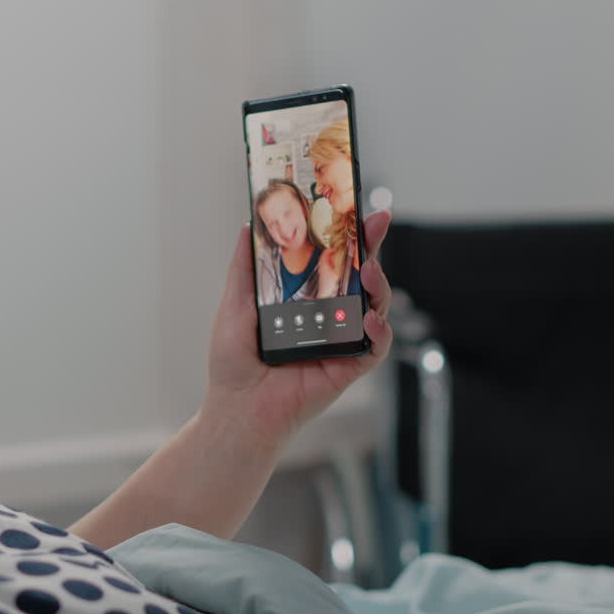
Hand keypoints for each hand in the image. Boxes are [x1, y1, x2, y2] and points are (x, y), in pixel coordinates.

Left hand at [204, 210, 392, 443]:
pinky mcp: (349, 367)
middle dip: (373, 247)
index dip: (350, 235)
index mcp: (305, 298)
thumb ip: (245, 267)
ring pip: (375, 306)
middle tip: (377, 222)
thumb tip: (247, 225)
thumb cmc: (234, 360)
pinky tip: (368, 319)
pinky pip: (376, 347)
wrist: (238, 405)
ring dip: (379, 286)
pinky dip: (379, 331)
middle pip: (360, 276)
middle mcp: (327, 316)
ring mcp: (341, 340)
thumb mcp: (235, 304)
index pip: (333, 261)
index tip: (361, 208)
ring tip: (370, 272)